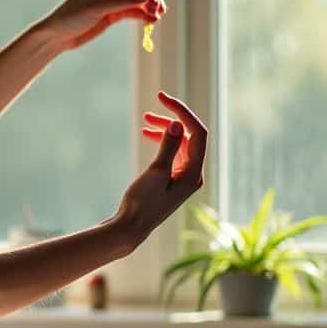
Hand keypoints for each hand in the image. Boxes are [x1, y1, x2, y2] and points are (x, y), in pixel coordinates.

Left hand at [42, 0, 165, 49]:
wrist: (57, 35)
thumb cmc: (71, 17)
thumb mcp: (96, 9)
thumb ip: (122, 2)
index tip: (153, 2)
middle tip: (158, 11)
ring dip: (149, 7)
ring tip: (156, 18)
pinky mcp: (114, 12)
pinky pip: (133, 10)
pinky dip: (143, 15)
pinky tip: (150, 22)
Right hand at [112, 91, 206, 242]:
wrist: (130, 228)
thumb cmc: (142, 203)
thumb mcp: (155, 172)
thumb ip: (168, 147)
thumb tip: (177, 124)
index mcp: (194, 173)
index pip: (197, 133)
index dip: (182, 112)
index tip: (163, 99)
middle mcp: (193, 175)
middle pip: (190, 137)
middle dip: (172, 120)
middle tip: (152, 108)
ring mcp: (183, 178)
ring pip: (180, 145)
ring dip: (165, 130)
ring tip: (145, 121)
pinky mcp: (172, 181)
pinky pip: (173, 154)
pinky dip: (161, 142)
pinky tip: (147, 135)